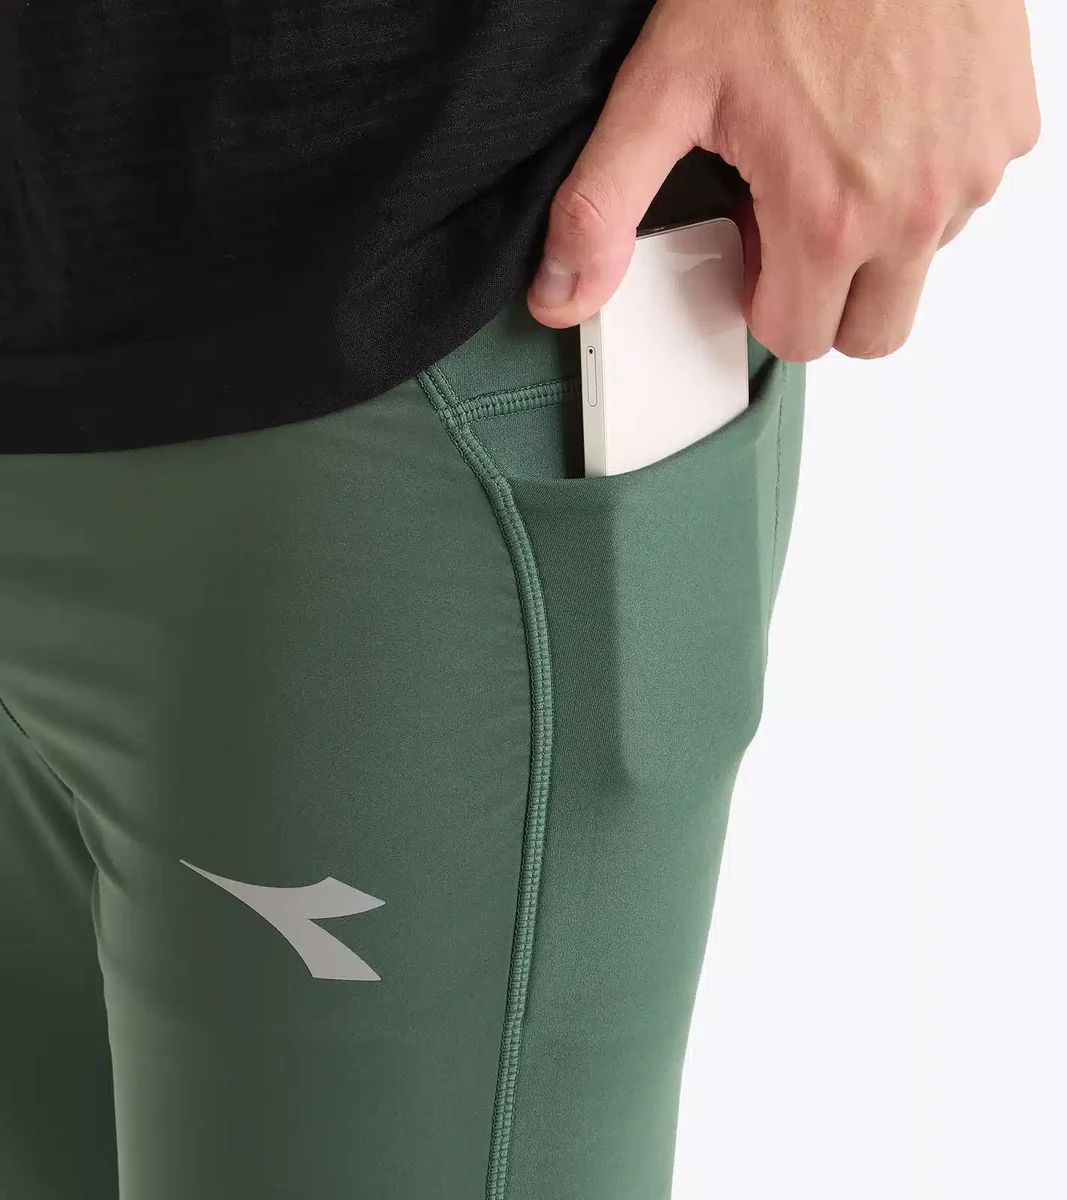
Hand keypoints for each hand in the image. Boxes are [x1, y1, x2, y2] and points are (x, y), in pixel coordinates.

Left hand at [528, 0, 1039, 360]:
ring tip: (836, 153)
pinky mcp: (1009, 131)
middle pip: (867, 333)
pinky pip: (965, 199)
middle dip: (825, 296)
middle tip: (794, 219)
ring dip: (877, 240)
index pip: (796, 340)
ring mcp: (972, 171)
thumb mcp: (665, 89)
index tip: (751, 238)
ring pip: (916, 269)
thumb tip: (563, 293)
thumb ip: (603, 206)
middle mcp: (914, 210)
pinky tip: (885, 122)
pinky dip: (924, 180)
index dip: (761, 296)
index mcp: (829, 219)